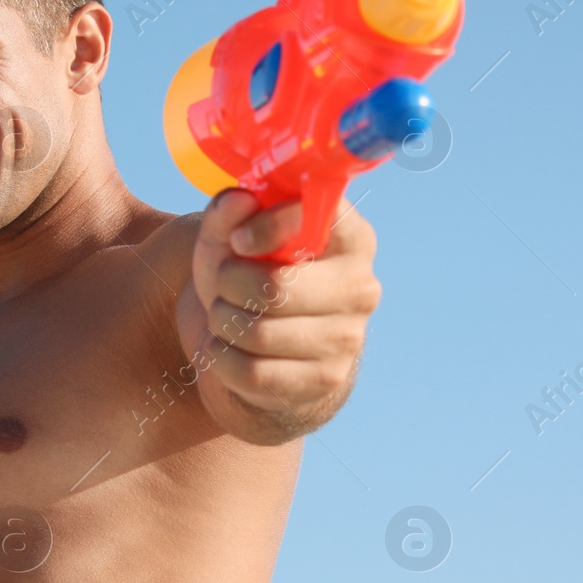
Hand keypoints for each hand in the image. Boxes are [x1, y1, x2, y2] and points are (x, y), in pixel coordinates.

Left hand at [179, 188, 380, 426]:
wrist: (260, 340)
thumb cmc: (251, 272)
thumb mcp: (232, 235)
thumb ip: (229, 210)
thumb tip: (239, 202)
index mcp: (351, 237)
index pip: (316, 221)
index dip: (266, 226)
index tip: (238, 240)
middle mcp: (360, 287)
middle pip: (277, 287)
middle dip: (231, 282)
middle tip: (223, 281)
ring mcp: (347, 339)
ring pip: (260, 333)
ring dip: (223, 321)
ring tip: (224, 314)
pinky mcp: (324, 381)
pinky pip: (253, 373)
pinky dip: (222, 358)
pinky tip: (225, 346)